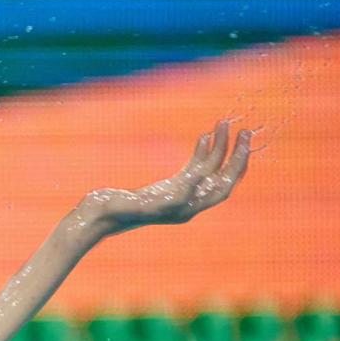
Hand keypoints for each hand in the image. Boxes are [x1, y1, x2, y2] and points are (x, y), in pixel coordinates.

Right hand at [83, 119, 254, 235]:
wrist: (94, 217)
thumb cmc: (115, 212)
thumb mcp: (144, 203)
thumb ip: (172, 194)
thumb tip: (197, 182)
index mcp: (187, 211)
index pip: (222, 187)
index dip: (236, 164)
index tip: (243, 141)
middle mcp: (187, 205)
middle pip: (220, 179)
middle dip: (234, 154)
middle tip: (245, 130)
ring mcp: (177, 195)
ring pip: (206, 171)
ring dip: (217, 147)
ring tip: (223, 123)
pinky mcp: (166, 187)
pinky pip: (191, 169)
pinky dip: (200, 153)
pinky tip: (203, 137)